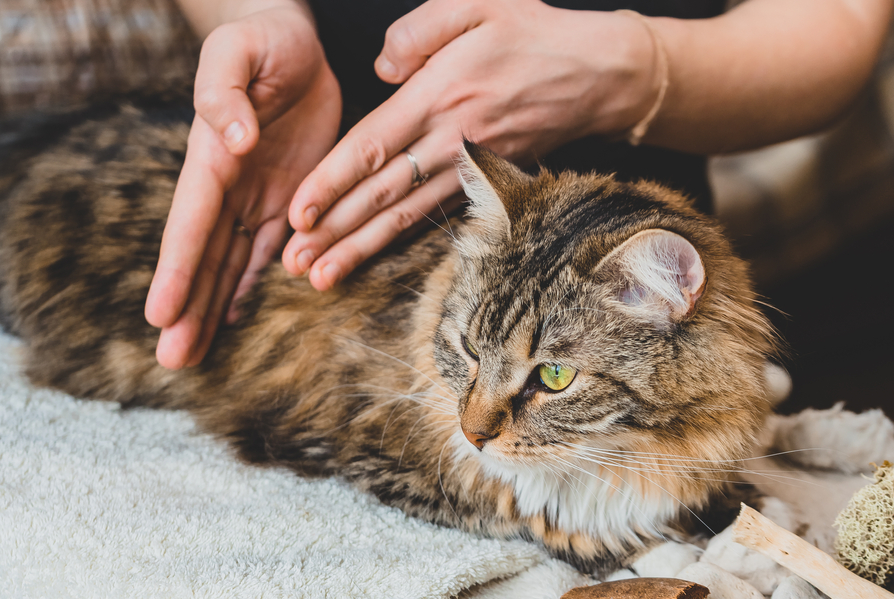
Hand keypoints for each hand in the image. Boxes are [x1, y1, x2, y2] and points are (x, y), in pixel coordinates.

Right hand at [144, 3, 340, 368]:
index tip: (158, 314)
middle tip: (170, 361)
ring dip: (211, 310)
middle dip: (187, 309)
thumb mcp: (240, 51)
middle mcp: (228, 188)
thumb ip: (225, 90)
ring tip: (191, 355)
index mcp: (212, 158)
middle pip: (203, 258)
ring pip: (228, 265)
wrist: (293, 45)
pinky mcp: (284, 201)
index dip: (176, 270)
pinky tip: (234, 319)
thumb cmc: (264, 40)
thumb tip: (229, 138)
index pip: (191, 223)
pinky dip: (249, 286)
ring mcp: (253, 198)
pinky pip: (264, 252)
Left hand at [283, 0, 660, 290]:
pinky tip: (371, 257)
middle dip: (334, 231)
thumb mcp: (477, 2)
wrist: (600, 76)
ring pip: (404, 215)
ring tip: (321, 277)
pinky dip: (399, 240)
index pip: (372, 147)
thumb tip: (380, 69)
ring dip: (360, 249)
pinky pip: (432, 215)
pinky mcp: (486, 181)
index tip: (297, 211)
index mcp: (439, 95)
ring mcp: (470, 168)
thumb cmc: (534, 34)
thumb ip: (418, 30)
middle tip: (294, 263)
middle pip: (381, 194)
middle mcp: (451, 140)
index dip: (331, 182)